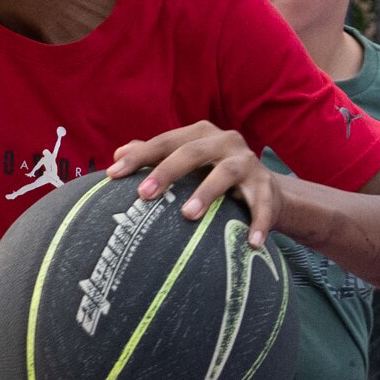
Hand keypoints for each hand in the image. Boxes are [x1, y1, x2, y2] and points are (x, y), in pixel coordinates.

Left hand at [107, 121, 278, 244]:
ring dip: (207, 192)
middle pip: (193, 151)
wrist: (265, 191)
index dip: (139, 156)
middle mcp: (225, 142)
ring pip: (226, 172)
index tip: (112, 174)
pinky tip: (251, 244)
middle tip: (145, 194)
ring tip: (188, 215)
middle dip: (167, 171)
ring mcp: (248, 162)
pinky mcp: (267, 186)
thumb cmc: (212, 176)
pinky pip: (263, 205)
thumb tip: (118, 154)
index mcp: (200, 134)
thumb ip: (154, 155)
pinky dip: (259, 222)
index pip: (165, 141)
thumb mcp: (186, 163)